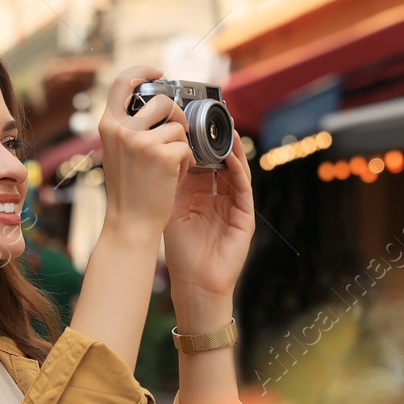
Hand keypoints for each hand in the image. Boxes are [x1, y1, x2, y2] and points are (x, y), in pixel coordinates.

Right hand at [95, 66, 193, 240]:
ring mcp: (143, 141)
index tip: (159, 73)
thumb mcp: (117, 152)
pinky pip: (186, 147)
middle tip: (178, 134)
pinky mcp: (164, 155)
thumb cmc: (127, 190)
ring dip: (180, 145)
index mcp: (109, 125)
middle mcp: (123, 129)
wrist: (130, 223)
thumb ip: (129, 127)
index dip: (143, 72)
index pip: (123, 82)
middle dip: (176, 117)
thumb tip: (155, 103)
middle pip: (162, 102)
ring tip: (170, 165)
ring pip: (177, 127)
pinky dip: (185, 162)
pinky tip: (172, 176)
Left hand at [162, 125, 254, 307]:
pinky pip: (243, 189)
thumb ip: (169, 187)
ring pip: (235, 172)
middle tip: (210, 120)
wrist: (195, 283)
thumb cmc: (181, 253)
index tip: (187, 126)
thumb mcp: (171, 212)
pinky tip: (231, 157)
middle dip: (216, 143)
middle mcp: (218, 198)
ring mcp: (233, 207)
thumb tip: (157, 157)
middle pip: (220, 164)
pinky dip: (238, 172)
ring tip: (226, 131)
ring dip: (231, 152)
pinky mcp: (245, 217)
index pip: (201, 164)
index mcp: (200, 197)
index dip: (196, 146)